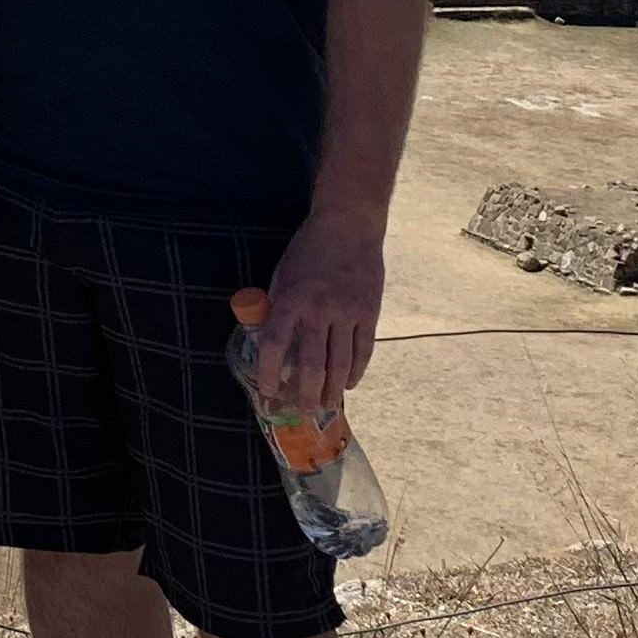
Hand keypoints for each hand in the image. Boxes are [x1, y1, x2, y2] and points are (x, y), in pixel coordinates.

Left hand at [251, 217, 384, 415]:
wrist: (348, 227)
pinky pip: (363, 351)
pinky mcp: (369, 314)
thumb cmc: (309, 250)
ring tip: (326, 404)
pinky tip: (349, 383)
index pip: (274, 344)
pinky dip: (356, 371)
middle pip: (311, 364)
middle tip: (302, 409)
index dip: (270, 372)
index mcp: (291, 299)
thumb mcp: (283, 274)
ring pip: (340, 363)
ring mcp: (347, 313)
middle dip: (305, 393)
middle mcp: (319, 309)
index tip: (268, 390)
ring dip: (332, 389)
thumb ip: (279, 306)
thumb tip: (273, 342)